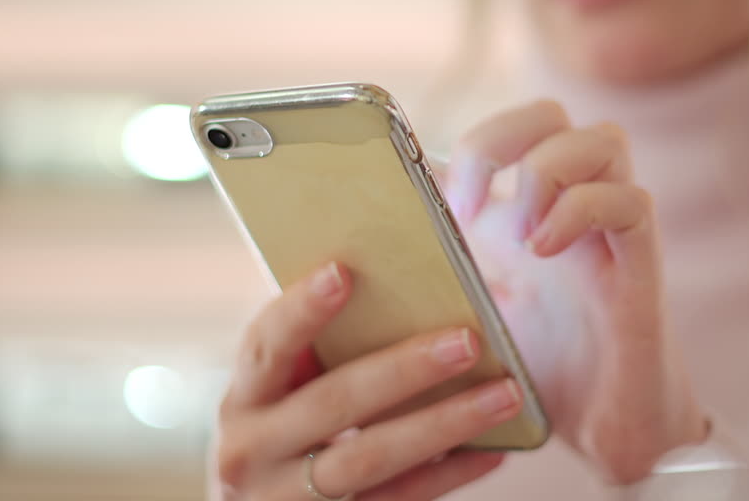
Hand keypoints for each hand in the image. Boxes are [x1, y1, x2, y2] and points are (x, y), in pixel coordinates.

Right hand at [210, 262, 517, 499]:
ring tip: (504, 394)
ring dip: (444, 424)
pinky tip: (492, 450)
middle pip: (335, 404)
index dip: (301, 310)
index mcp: (244, 398)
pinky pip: (399, 499)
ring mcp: (287, 497)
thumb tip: (401, 290)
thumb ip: (316, 352)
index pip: (266, 345)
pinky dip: (448, 474)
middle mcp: (253, 449)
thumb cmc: (282, 431)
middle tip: (468, 341)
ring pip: (372, 458)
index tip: (342, 272)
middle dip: (405, 370)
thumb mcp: (279, 394)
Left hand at [446, 99, 707, 483]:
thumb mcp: (467, 308)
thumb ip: (433, 266)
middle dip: (501, 136)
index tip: (432, 201)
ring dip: (545, 171)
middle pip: (550, 112)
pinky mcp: (642, 263)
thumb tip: (371, 233)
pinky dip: (581, 210)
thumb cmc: (534, 371)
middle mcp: (571, 205)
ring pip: (601, 138)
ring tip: (517, 235)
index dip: (462, 143)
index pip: (504, 129)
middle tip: (468, 207)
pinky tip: (543, 249)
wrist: (603, 433)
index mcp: (523, 210)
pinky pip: (630, 200)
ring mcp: (611, 230)